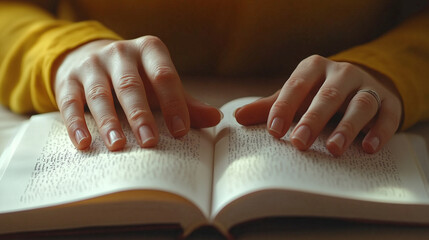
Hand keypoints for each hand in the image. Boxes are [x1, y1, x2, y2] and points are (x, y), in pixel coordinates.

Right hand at [53, 36, 220, 150]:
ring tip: (118, 146)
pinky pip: (70, 102)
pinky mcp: (68, 80)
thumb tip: (216, 119)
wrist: (90, 57)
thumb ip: (184, 101)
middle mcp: (120, 53)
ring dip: (109, 122)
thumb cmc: (135, 76)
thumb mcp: (159, 83)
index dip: (173, 103)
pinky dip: (77, 123)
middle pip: (130, 85)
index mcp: (149, 51)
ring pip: (101, 94)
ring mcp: (92, 65)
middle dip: (141, 115)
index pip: (164, 75)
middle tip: (150, 142)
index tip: (180, 132)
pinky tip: (85, 144)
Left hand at [235, 55, 401, 155]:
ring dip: (347, 127)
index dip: (284, 107)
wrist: (359, 85)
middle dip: (312, 119)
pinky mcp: (389, 102)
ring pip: (360, 104)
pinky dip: (379, 131)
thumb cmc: (318, 94)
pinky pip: (387, 116)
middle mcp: (342, 73)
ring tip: (333, 149)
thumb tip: (237, 117)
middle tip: (299, 143)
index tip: (273, 131)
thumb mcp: (296, 97)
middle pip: (327, 95)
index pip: (297, 85)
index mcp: (314, 68)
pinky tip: (368, 148)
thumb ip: (270, 107)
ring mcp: (368, 86)